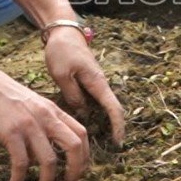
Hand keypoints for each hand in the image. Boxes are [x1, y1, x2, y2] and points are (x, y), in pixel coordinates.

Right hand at [0, 62, 90, 180]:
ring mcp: (29, 124)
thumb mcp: (31, 105)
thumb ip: (42, 124)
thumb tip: (44, 153)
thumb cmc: (1, 95)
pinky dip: (20, 178)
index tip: (79, 171)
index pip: (81, 133)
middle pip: (74, 146)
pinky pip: (22, 162)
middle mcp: (46, 117)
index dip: (85, 155)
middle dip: (76, 170)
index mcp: (53, 110)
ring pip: (49, 161)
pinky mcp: (11, 132)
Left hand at [43, 26, 126, 144]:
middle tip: (106, 148)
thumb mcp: (61, 74)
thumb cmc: (62, 50)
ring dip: (104, 122)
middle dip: (113, 128)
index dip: (118, 127)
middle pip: (112, 109)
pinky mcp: (89, 80)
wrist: (63, 31)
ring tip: (94, 141)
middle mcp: (100, 83)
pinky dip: (94, 112)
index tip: (118, 143)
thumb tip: (83, 112)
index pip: (114, 108)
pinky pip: (95, 100)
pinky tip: (85, 123)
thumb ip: (72, 95)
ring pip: (103, 105)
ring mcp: (96, 82)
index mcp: (97, 82)